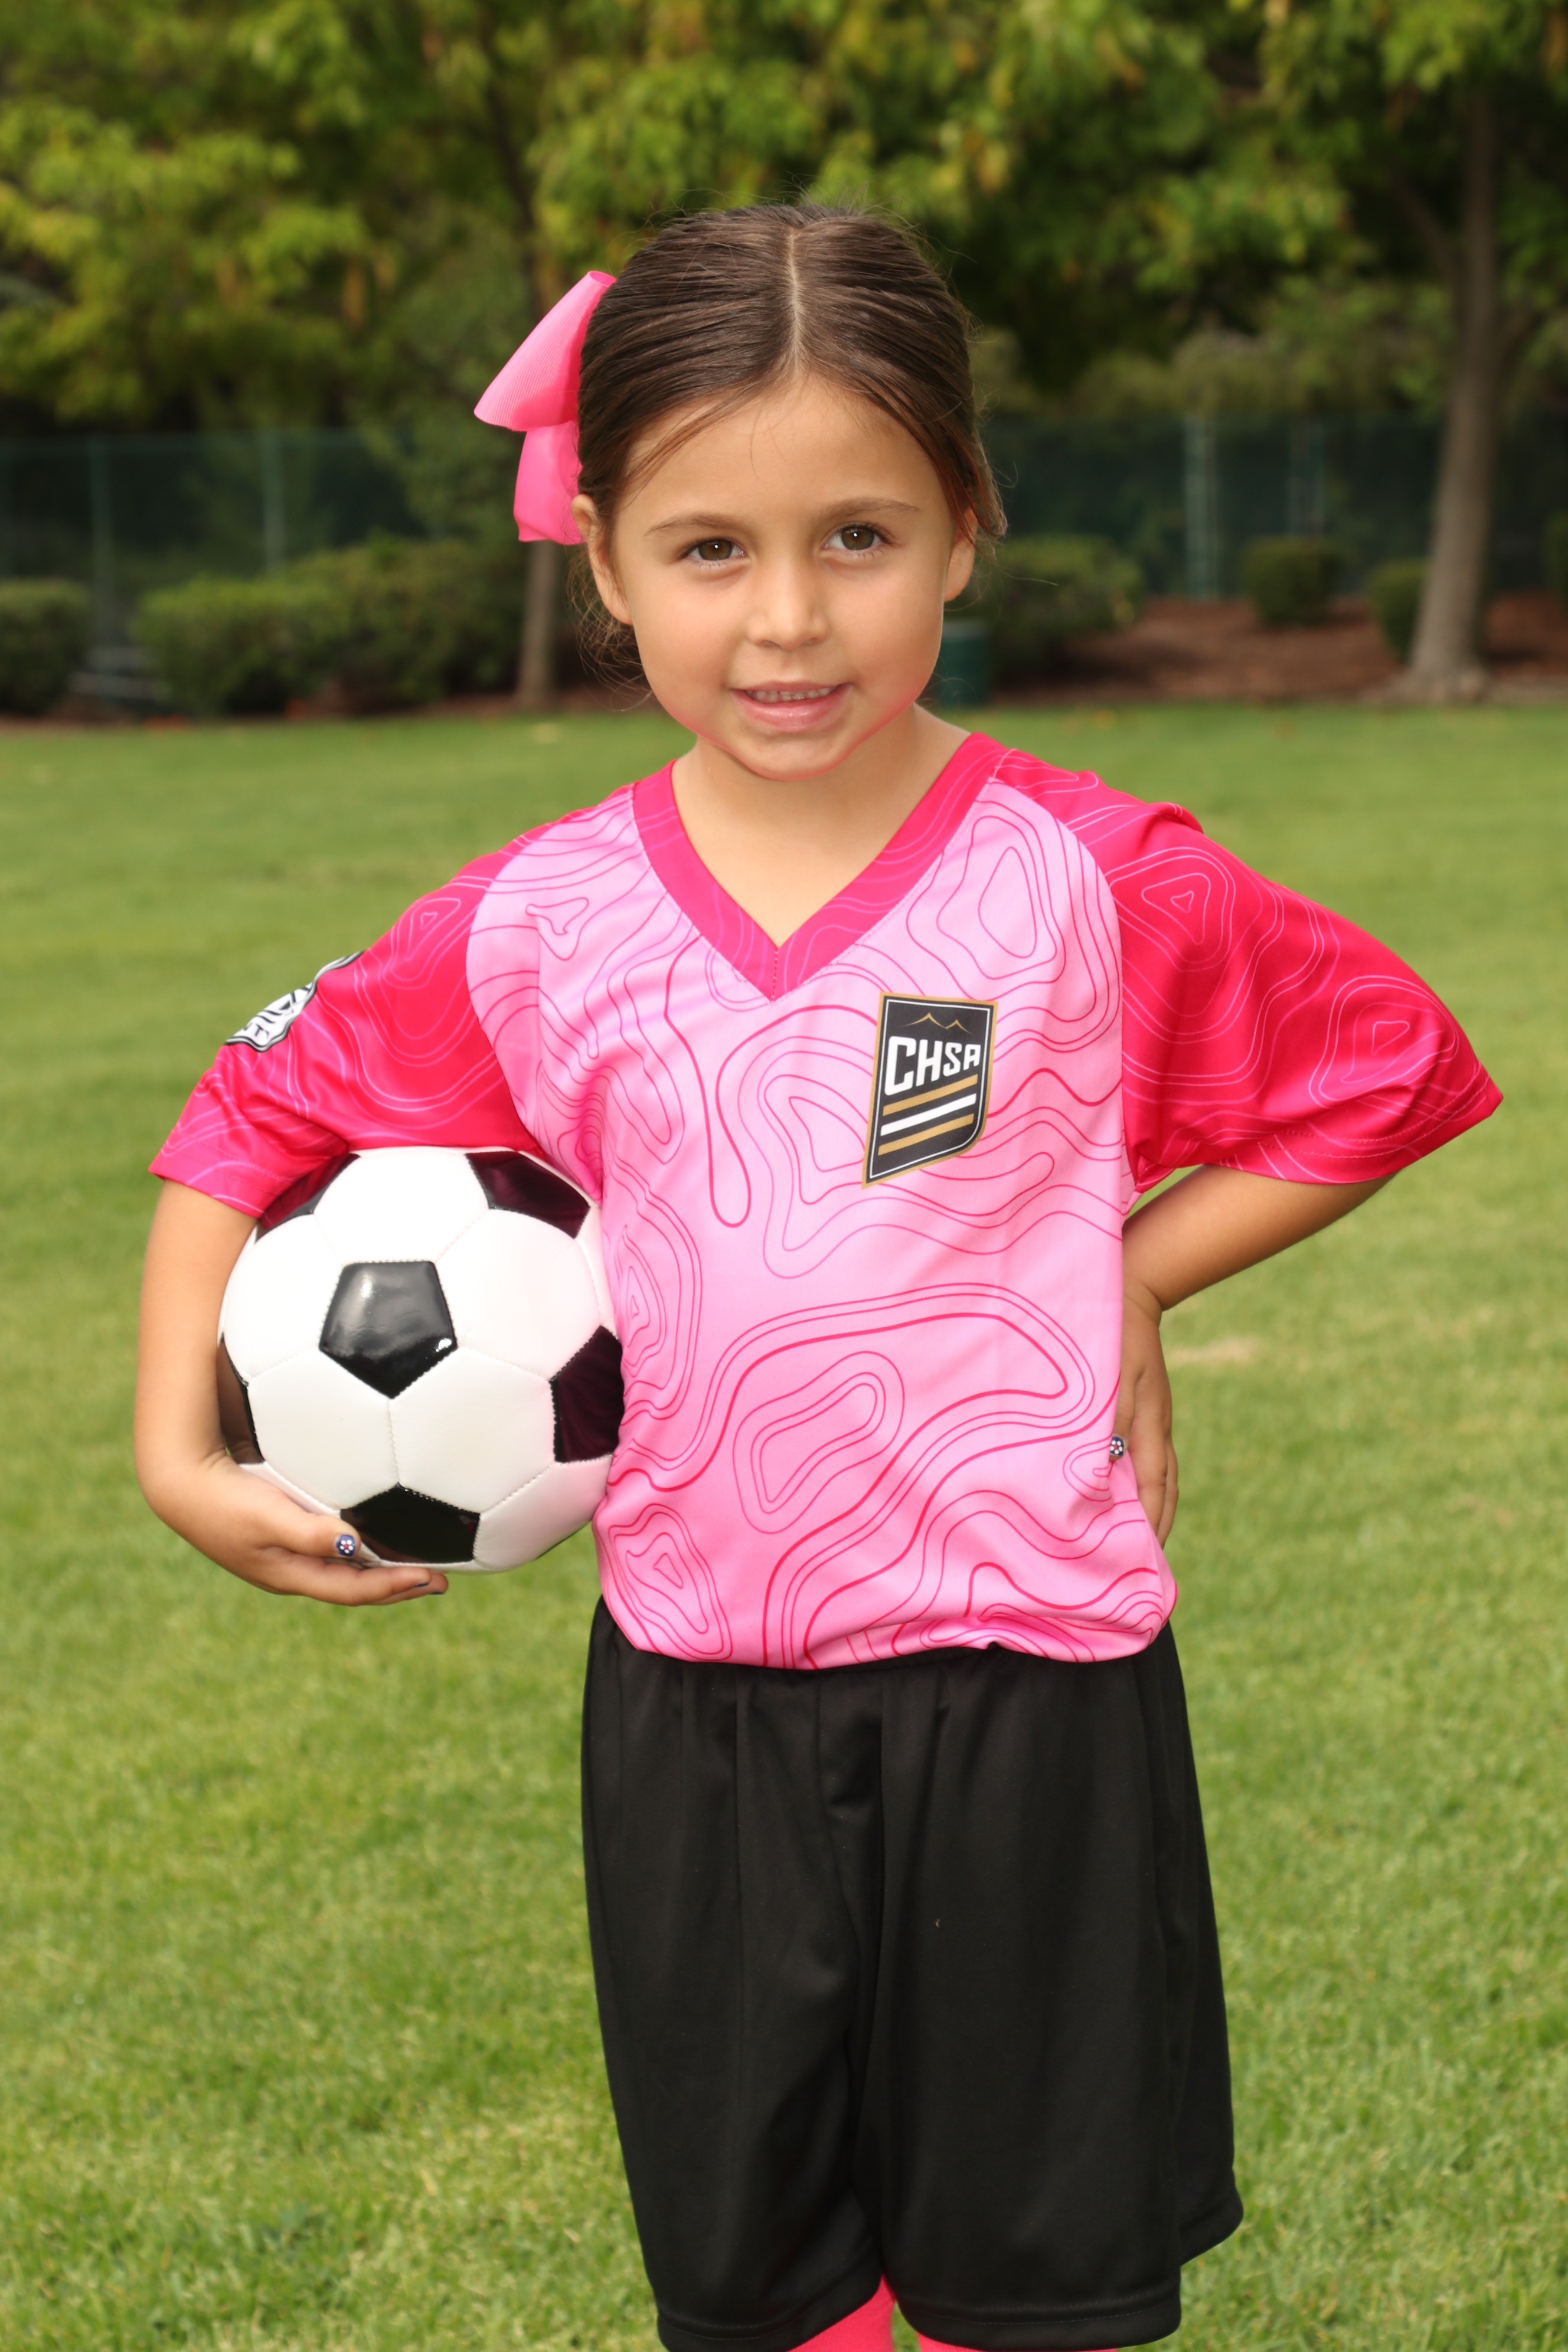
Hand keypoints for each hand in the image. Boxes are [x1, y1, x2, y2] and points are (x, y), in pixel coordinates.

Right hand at [147, 1449, 448, 1604]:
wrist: (181, 1484)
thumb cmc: (224, 1501)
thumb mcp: (269, 1518)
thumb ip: (310, 1533)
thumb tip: (353, 1549)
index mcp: (291, 1575)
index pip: (354, 1590)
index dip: (395, 1588)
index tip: (434, 1580)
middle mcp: (291, 1572)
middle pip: (354, 1587)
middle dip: (397, 1586)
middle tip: (438, 1582)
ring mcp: (284, 1556)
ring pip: (343, 1572)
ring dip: (379, 1572)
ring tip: (413, 1567)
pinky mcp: (279, 1536)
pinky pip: (329, 1552)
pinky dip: (356, 1552)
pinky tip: (368, 1539)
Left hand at [1114, 1280, 1177, 1545]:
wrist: (1130, 1289)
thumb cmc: (1111, 1335)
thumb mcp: (1108, 1382)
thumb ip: (1108, 1429)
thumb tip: (1104, 1475)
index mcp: (1150, 1428)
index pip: (1152, 1492)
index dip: (1148, 1528)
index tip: (1140, 1562)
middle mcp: (1156, 1428)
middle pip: (1162, 1489)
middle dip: (1157, 1526)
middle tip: (1146, 1563)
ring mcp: (1154, 1416)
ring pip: (1158, 1473)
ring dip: (1151, 1506)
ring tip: (1143, 1537)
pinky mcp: (1146, 1405)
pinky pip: (1149, 1453)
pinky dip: (1143, 1479)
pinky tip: (1126, 1487)